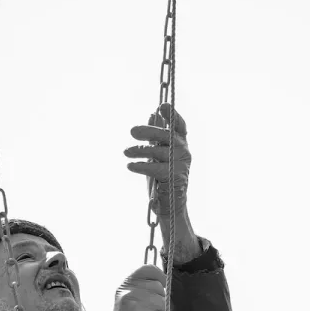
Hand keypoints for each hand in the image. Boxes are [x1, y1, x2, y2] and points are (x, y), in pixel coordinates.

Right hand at [96, 264, 167, 310]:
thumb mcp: (129, 301)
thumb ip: (143, 288)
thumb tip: (166, 281)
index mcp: (125, 285)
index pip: (149, 268)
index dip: (160, 277)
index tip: (161, 287)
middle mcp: (128, 292)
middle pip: (160, 288)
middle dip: (159, 302)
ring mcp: (136, 304)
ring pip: (164, 303)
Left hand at [124, 103, 189, 218]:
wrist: (169, 204)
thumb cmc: (162, 176)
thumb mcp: (157, 152)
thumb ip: (156, 135)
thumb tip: (153, 114)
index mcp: (180, 143)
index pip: (179, 125)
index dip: (172, 115)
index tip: (162, 106)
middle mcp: (183, 151)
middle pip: (167, 135)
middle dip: (149, 132)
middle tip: (132, 131)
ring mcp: (180, 164)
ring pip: (159, 151)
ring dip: (140, 151)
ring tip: (126, 152)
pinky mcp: (174, 177)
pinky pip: (155, 168)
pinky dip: (141, 166)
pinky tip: (130, 166)